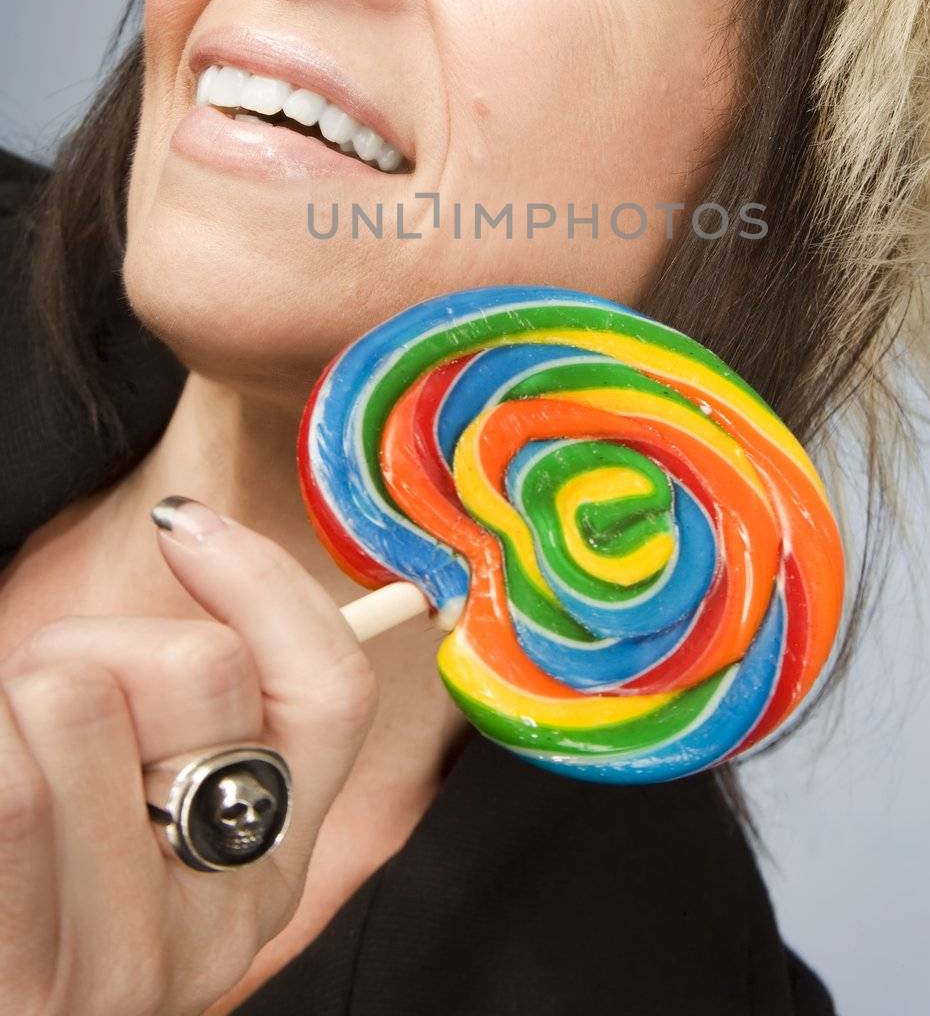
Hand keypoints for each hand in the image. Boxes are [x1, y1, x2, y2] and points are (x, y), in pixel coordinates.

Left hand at [0, 498, 378, 1015]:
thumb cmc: (42, 857)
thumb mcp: (143, 781)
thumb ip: (187, 689)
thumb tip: (192, 526)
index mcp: (276, 855)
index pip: (333, 689)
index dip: (264, 581)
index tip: (181, 523)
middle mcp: (225, 923)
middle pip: (199, 665)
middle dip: (100, 643)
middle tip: (48, 709)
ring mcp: (127, 965)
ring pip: (80, 700)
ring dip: (17, 694)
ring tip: (7, 760)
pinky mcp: (29, 983)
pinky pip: (7, 789)